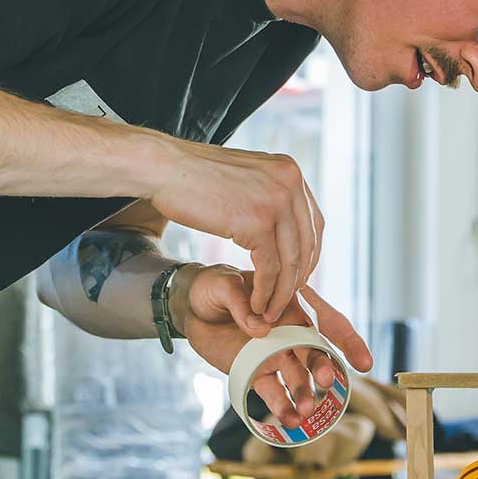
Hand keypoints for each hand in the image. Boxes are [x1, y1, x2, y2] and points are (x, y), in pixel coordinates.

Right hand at [144, 138, 323, 323]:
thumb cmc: (195, 175)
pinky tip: (256, 303)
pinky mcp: (257, 223)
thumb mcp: (246, 177)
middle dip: (298, 277)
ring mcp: (276, 202)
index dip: (309, 254)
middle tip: (285, 299)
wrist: (164, 167)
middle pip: (307, 243)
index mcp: (290, 171)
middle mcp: (290, 183)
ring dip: (282, 292)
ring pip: (291, 260)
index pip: (313, 222)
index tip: (298, 276)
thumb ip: (268, 194)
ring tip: (269, 310)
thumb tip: (282, 220)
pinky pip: (270, 268)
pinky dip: (265, 291)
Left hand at [177, 266, 373, 430]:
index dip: (348, 340)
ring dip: (304, 393)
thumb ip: (240, 302)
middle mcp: (291, 331)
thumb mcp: (223, 285)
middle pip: (316, 352)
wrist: (190, 308)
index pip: (328, 321)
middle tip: (325, 382)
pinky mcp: (257, 372)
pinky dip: (282, 406)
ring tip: (304, 411)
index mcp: (291, 304)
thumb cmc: (213, 287)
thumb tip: (259, 328)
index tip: (364, 363)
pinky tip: (288, 420)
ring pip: (297, 376)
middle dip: (323, 368)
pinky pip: (272, 391)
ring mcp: (276, 354)